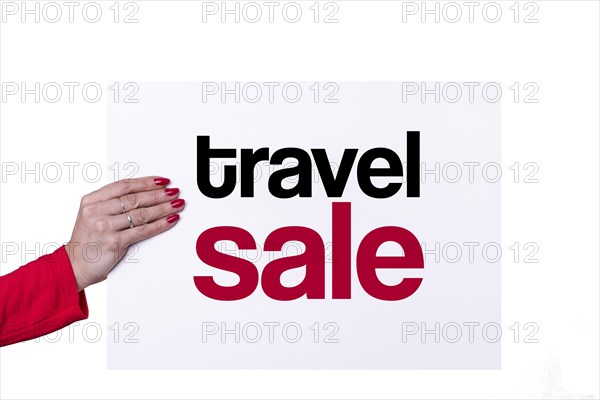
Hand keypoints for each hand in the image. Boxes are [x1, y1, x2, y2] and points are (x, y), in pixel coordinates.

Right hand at [65, 176, 184, 290]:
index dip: (146, 182)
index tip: (162, 181)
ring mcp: (105, 227)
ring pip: (141, 214)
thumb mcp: (91, 215)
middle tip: (174, 191)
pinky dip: (160, 224)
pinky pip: (143, 231)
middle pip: (134, 198)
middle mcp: (96, 211)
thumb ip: (111, 203)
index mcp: (91, 200)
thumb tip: (143, 192)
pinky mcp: (115, 243)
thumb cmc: (88, 240)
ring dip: (163, 208)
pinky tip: (170, 220)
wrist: (76, 266)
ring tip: (177, 204)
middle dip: (158, 194)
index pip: (123, 186)